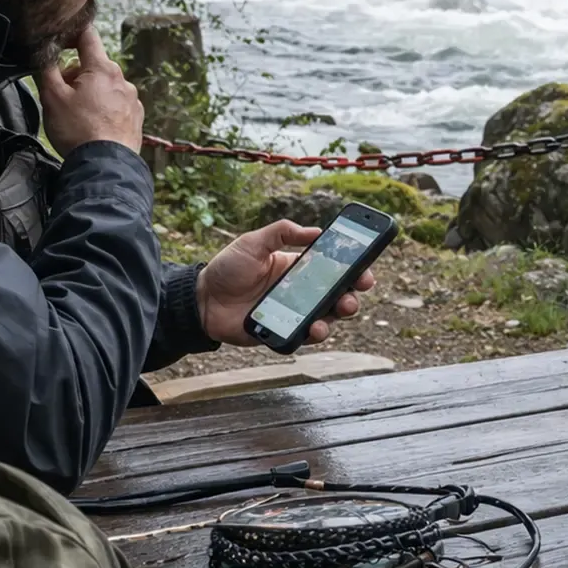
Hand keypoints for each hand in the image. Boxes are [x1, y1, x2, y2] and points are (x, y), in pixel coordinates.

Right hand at [36, 27, 143, 155]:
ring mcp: (132, 99)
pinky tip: (93, 126)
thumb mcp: (52, 97)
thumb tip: (44, 53)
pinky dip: (103, 109)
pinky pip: (116, 104)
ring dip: (90, 93)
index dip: (72, 33)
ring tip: (77, 116)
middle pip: (94, 65)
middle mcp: (122, 80)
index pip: (88, 36)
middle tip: (62, 95)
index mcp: (103, 69)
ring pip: (105, 86)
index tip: (61, 40)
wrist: (105, 166)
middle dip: (76, 75)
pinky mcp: (136, 117)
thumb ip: (46, 69)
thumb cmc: (78, 131)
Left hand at [197, 220, 376, 346]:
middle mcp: (300, 291)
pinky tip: (315, 327)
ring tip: (340, 309)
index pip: (332, 267)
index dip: (353, 268)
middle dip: (353, 293)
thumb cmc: (226, 269)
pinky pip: (306, 336)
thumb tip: (316, 231)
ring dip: (339, 314)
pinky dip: (315, 333)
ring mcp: (293, 313)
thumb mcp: (253, 242)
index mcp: (297, 267)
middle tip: (356, 290)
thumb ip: (281, 233)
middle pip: (337, 294)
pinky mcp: (283, 332)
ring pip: (328, 316)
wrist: (201, 301)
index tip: (365, 267)